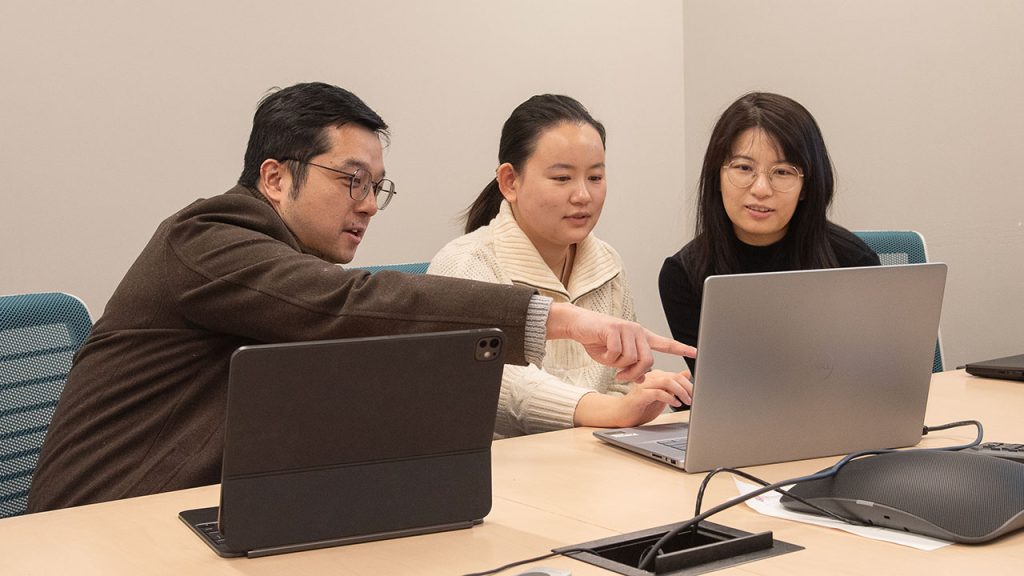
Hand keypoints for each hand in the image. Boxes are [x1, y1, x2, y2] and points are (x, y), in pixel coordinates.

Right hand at [546, 302, 696, 381]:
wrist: (579, 325)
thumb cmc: (598, 341)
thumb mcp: (616, 359)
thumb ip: (631, 366)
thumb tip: (643, 378)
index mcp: (641, 337)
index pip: (665, 343)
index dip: (680, 349)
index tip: (696, 352)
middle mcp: (637, 331)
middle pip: (647, 360)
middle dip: (634, 373)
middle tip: (622, 377)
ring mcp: (627, 328)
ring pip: (631, 358)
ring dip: (619, 366)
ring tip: (610, 363)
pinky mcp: (614, 328)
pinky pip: (616, 354)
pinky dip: (608, 359)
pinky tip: (603, 352)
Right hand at [573, 370, 693, 427]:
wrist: (620, 415)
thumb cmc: (640, 407)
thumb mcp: (662, 396)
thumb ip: (673, 385)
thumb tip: (687, 374)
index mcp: (656, 376)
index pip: (677, 375)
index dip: (689, 384)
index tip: (697, 394)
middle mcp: (650, 377)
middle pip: (674, 376)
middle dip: (688, 387)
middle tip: (693, 398)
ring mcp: (644, 385)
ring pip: (667, 381)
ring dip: (681, 392)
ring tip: (686, 401)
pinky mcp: (640, 395)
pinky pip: (658, 392)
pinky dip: (669, 397)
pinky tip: (675, 403)